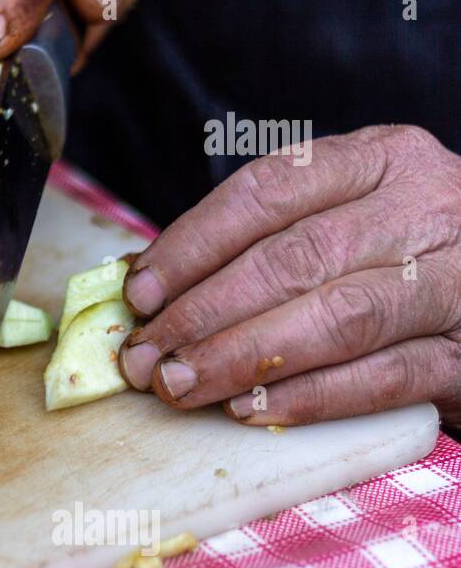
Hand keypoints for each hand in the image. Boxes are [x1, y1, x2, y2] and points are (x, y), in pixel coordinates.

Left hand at [118, 125, 460, 426]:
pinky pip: (383, 377)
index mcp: (383, 159)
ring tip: (180, 383)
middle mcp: (427, 207)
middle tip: (144, 355)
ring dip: (243, 355)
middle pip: (295, 258)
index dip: (193, 244)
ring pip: (337, 315)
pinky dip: (309, 395)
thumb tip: (149, 283)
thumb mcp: (347, 217)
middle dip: (205, 311)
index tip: (139, 292)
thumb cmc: (403, 253)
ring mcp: (459, 279)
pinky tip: (248, 408)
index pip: (268, 192)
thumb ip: (265, 239)